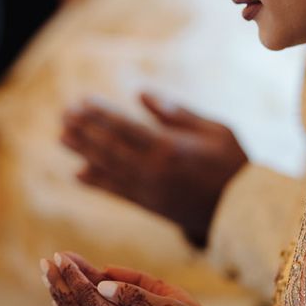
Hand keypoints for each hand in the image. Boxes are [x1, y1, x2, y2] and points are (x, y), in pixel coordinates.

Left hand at [61, 94, 247, 246]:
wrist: (243, 211)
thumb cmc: (233, 163)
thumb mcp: (213, 129)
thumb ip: (176, 113)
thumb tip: (140, 93)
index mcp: (169, 148)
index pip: (124, 128)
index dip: (99, 115)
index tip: (80, 102)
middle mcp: (152, 170)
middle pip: (109, 147)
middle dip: (84, 131)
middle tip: (63, 116)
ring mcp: (149, 191)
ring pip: (107, 168)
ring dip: (83, 153)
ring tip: (62, 138)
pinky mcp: (150, 205)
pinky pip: (117, 191)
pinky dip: (96, 181)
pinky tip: (79, 173)